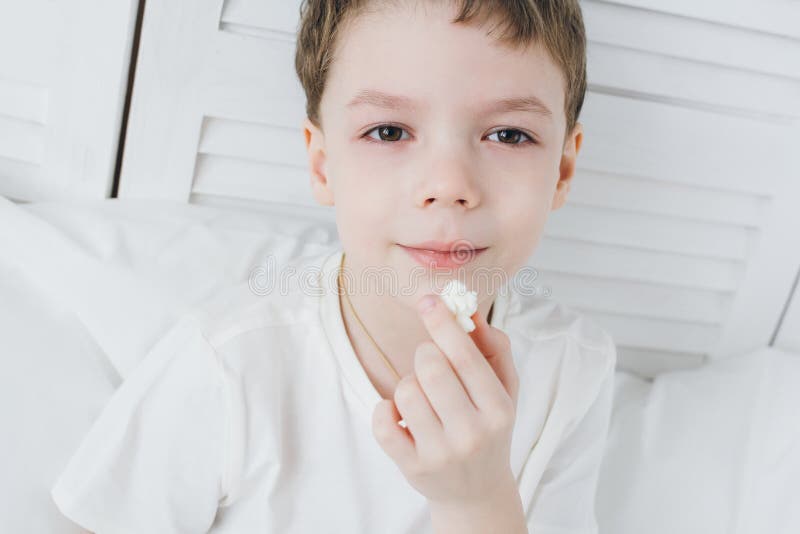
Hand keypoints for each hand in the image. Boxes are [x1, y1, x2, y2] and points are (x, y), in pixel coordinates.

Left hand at [371, 292, 520, 504]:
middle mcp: (472, 433)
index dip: (443, 322)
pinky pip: (382, 423)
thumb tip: (469, 312)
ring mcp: (441, 453)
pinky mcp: (412, 467)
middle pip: (430, 368)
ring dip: (407, 384)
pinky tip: (398, 413)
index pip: (465, 356)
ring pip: (405, 392)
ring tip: (420, 395)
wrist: (477, 491)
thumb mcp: (504, 389)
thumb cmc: (489, 428)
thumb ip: (494, 347)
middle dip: (425, 353)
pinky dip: (384, 409)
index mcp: (498, 409)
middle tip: (430, 363)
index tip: (428, 301)